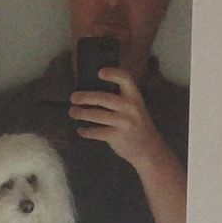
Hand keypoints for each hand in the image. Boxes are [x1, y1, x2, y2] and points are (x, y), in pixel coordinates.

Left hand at [69, 69, 179, 185]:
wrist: (149, 150)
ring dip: (82, 114)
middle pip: (104, 98)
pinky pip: (98, 132)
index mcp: (134, 96)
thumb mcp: (135, 107)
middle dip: (86, 97)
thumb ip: (120, 97)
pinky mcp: (118, 136)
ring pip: (98, 116)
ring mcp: (124, 122)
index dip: (113, 74)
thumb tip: (93, 91)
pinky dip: (87, 131)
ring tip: (72, 112)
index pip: (125, 79)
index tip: (99, 72)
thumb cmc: (137, 125)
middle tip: (73, 97)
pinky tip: (81, 130)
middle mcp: (130, 107)